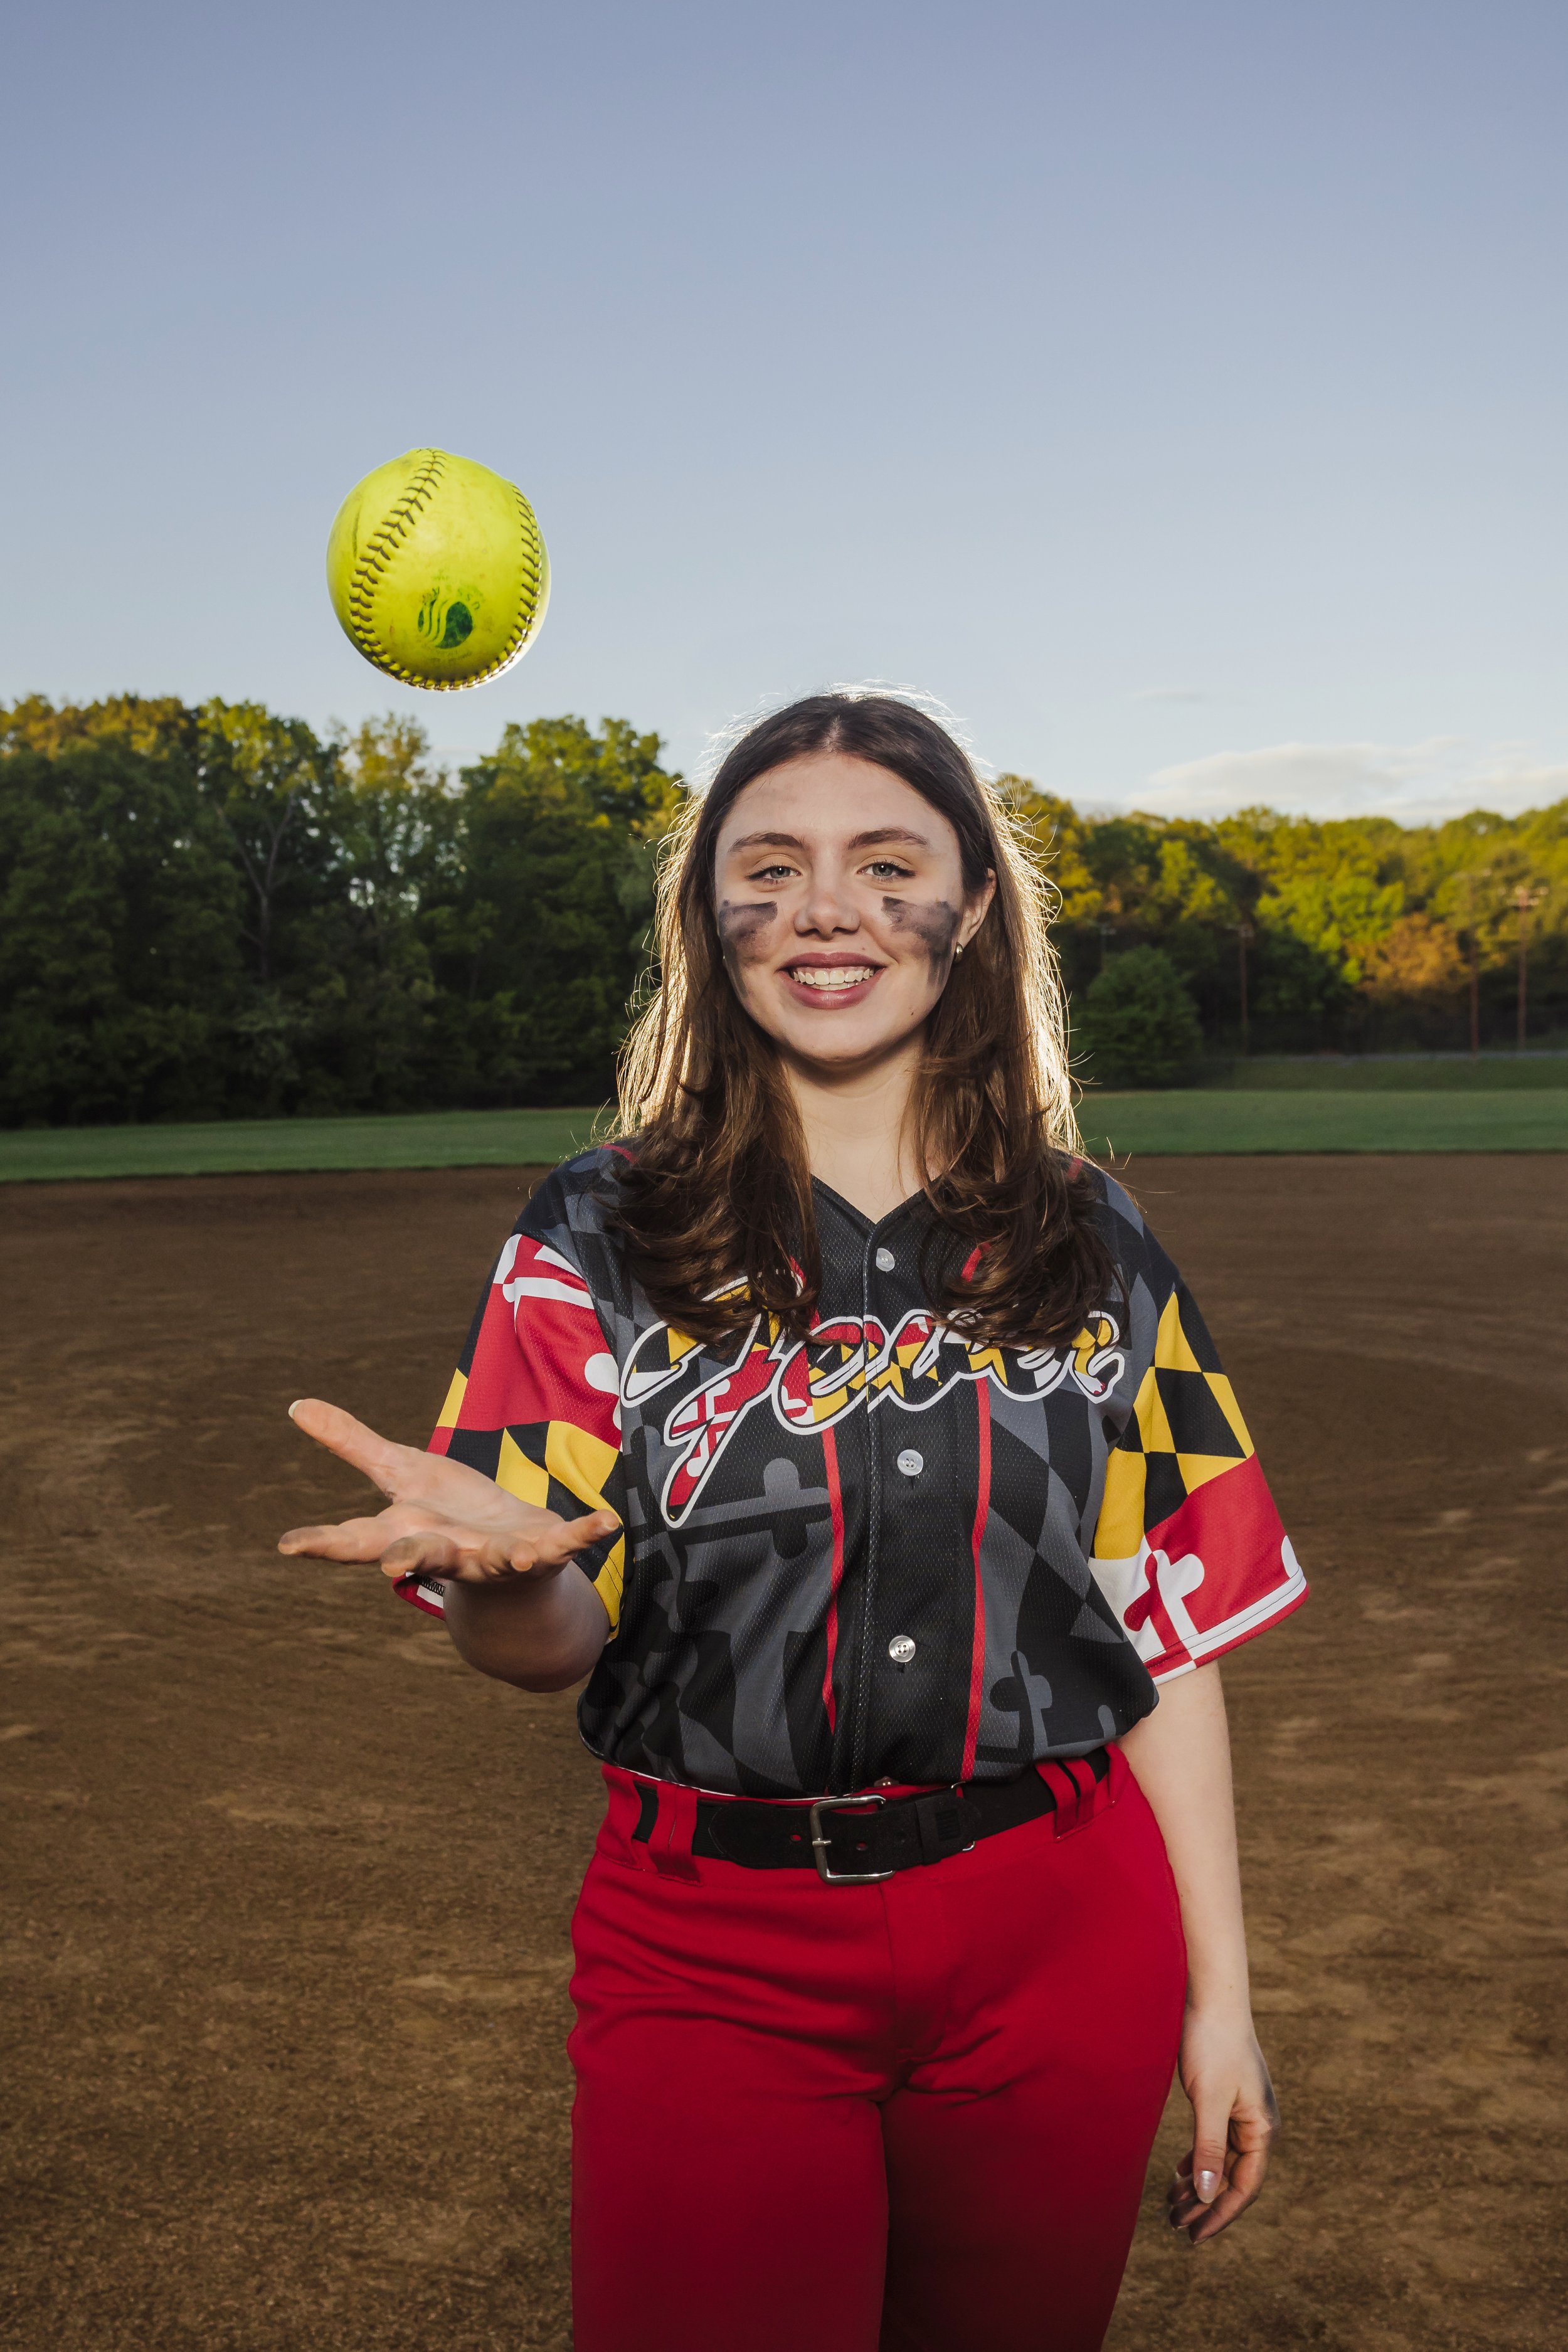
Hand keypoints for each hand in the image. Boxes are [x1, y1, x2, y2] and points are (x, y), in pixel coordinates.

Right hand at [277, 1397, 617, 1585]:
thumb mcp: (401, 1473)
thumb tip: (296, 1404)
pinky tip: (607, 1520)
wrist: (509, 1571)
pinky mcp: (542, 1554)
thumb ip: (352, 1443)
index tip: (287, 1546)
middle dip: (407, 1559)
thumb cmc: (447, 1519)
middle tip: (390, 1568)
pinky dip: (584, 1533)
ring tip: (517, 1557)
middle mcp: (447, 1551)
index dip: (321, 1543)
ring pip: (494, 1561)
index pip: (356, 1540)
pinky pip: (565, 1544)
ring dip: (505, 1559)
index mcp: (408, 1531)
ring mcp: (496, 1557)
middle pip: (420, 1558)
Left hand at [1168, 2008, 1278, 2243]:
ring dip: (1200, 2183)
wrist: (1211, 1995)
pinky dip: (1199, 2159)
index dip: (1219, 2214)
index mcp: (1261, 2128)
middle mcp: (1258, 2124)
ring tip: (1172, 2205)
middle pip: (1233, 2177)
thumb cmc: (1212, 2044)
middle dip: (1205, 2203)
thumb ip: (1209, 2147)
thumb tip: (1208, 2196)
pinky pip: (1216, 2140)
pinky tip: (1180, 2171)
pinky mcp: (1227, 2097)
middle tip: (1175, 2226)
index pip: (1244, 2186)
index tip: (1193, 2235)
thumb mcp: (1209, 2100)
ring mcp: (1243, 2110)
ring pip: (1222, 2160)